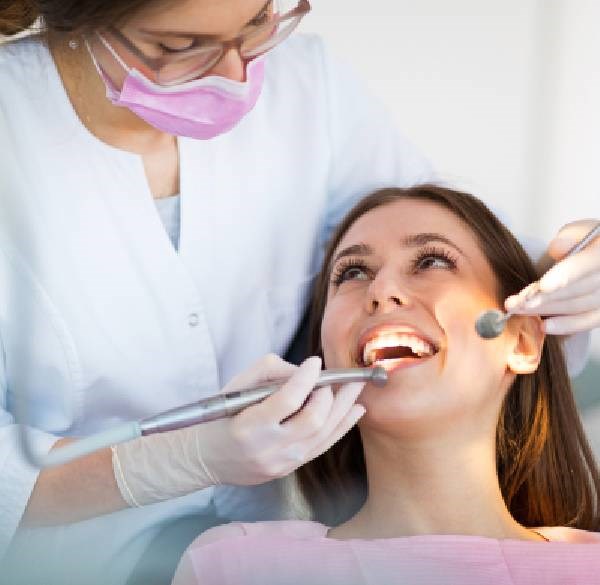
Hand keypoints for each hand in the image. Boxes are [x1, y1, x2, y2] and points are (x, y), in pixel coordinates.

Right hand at [111, 355, 365, 505]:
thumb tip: (305, 372)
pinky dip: (342, 426)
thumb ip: (270, 372)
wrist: (208, 458)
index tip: (315, 361)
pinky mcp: (291, 468)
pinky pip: (323, 446)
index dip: (306, 379)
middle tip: (338, 377)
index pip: (287, 400)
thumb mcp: (237, 386)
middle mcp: (268, 448)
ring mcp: (282, 462)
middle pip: (313, 420)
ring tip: (356, 388)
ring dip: (344, 408)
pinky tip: (355, 411)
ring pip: (324, 434)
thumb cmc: (221, 416)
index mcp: (249, 426)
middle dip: (331, 395)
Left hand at [505, 219, 599, 334]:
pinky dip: (565, 326)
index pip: (585, 265)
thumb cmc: (588, 241)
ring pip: (576, 307)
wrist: (599, 253)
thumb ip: (570, 237)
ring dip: (545, 310)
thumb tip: (557, 248)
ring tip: (518, 310)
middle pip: (576, 290)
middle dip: (543, 298)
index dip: (564, 276)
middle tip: (515, 303)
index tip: (543, 286)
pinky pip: (586, 322)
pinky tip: (543, 326)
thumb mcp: (581, 231)